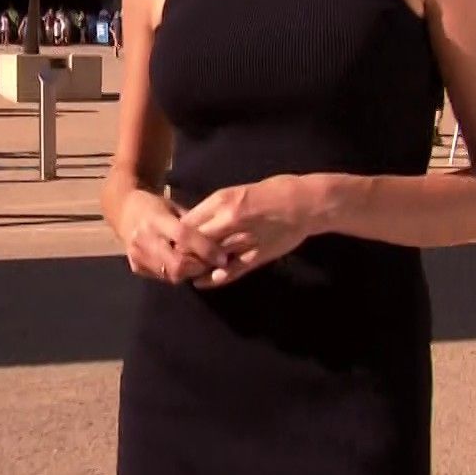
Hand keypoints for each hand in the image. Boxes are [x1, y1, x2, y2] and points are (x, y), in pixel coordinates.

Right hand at [118, 190, 219, 284]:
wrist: (123, 210)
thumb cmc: (155, 206)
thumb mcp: (174, 207)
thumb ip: (193, 224)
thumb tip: (220, 240)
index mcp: (155, 218)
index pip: (183, 236)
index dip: (205, 249)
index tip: (222, 257)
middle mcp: (143, 238)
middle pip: (176, 263)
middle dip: (198, 267)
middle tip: (212, 265)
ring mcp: (136, 255)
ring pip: (169, 274)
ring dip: (189, 273)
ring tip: (200, 266)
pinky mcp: (135, 267)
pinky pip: (161, 277)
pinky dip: (176, 274)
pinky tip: (183, 266)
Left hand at [179, 175, 322, 287]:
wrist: (306, 203)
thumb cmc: (273, 192)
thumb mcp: (238, 192)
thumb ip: (217, 208)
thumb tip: (195, 222)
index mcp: (222, 200)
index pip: (187, 222)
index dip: (175, 234)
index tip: (170, 241)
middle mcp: (229, 219)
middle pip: (194, 242)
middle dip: (182, 252)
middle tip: (174, 260)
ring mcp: (243, 239)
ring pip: (210, 258)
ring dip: (196, 266)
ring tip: (184, 272)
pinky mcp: (257, 256)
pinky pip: (230, 271)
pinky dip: (214, 279)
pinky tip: (202, 282)